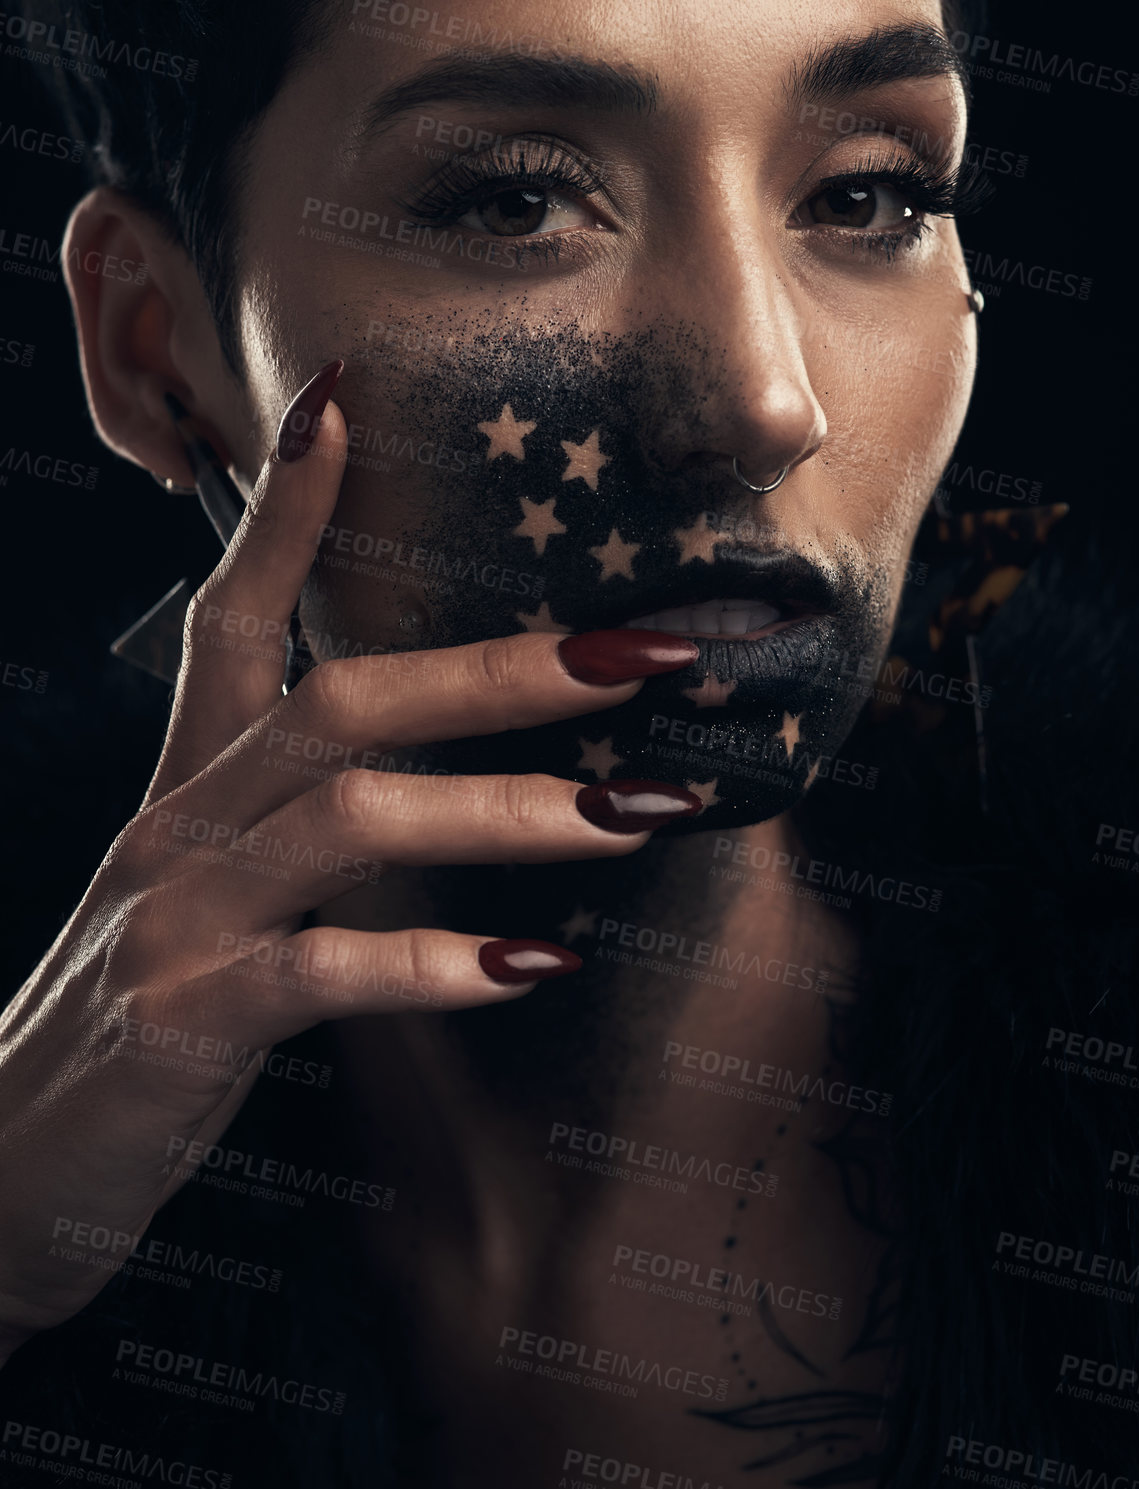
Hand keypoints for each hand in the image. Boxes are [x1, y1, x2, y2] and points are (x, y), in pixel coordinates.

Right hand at [0, 374, 699, 1358]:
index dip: (284, 512)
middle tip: (644, 654)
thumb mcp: (202, 885)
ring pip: (351, 817)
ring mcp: (178, 917)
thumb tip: (420, 764)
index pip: (231, 612)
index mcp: (190, 780)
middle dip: (502, 669)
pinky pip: (322, 971)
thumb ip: (290, 816)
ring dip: (510, 808)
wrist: (7, 1164)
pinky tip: (536, 964)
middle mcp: (180, 823)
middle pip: (341, 699)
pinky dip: (436, 961)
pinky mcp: (184, 1020)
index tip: (343, 404)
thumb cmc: (137, 1010)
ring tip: (641, 809)